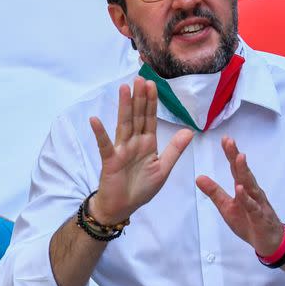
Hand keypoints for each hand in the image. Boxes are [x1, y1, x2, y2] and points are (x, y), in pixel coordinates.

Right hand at [89, 77, 192, 224]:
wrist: (122, 207)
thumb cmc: (141, 188)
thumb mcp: (163, 169)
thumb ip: (174, 150)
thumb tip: (189, 131)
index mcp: (147, 143)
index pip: (150, 118)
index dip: (151, 102)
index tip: (152, 84)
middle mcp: (134, 142)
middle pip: (137, 116)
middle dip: (139, 98)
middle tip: (140, 78)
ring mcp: (121, 149)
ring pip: (124, 124)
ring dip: (124, 107)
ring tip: (124, 89)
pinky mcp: (110, 160)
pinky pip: (105, 145)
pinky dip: (100, 133)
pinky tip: (94, 120)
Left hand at [196, 137, 283, 255]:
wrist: (269, 242)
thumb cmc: (249, 221)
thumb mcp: (226, 207)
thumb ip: (214, 192)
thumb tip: (198, 177)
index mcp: (244, 188)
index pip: (236, 168)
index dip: (231, 154)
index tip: (225, 139)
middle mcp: (253, 192)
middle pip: (243, 172)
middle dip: (236, 156)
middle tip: (230, 141)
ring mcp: (258, 203)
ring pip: (250, 185)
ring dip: (244, 171)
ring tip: (238, 157)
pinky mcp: (261, 217)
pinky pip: (253, 206)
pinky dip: (246, 198)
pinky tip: (240, 189)